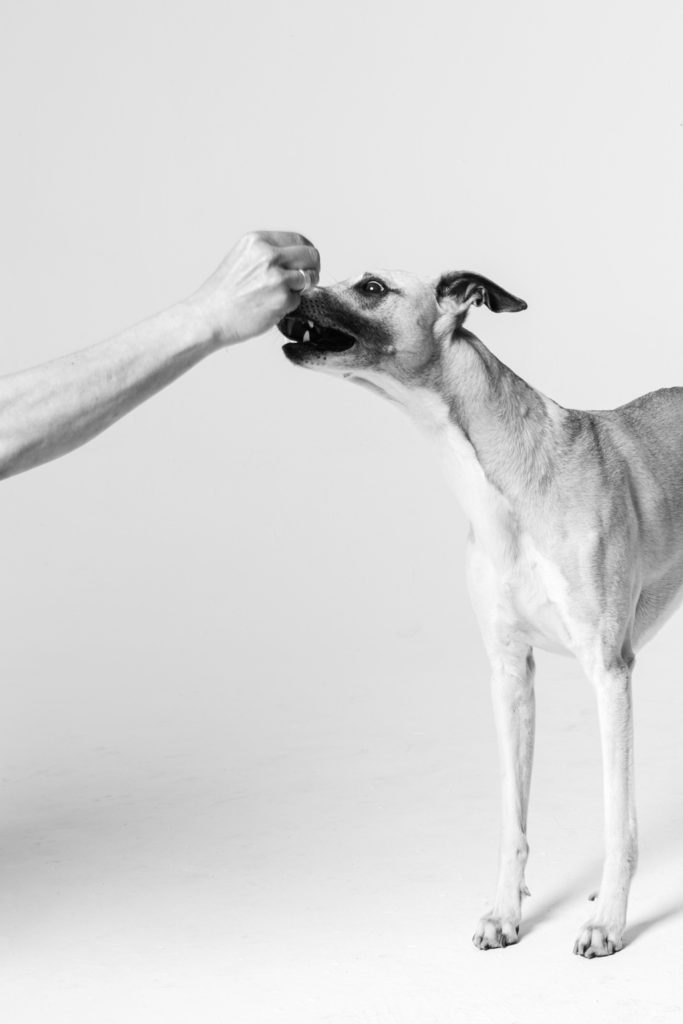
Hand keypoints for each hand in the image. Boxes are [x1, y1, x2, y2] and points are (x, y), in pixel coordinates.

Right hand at [189, 230, 320, 346]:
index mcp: (258, 241)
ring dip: (302, 289)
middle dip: (313, 269)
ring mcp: (277, 277)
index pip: (298, 239)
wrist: (209, 317)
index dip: (307, 252)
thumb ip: (268, 253)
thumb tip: (298, 257)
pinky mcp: (283, 299)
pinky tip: (270, 308)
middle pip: (311, 255)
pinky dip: (289, 306)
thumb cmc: (223, 293)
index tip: (307, 263)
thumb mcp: (242, 258)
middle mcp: (269, 255)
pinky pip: (299, 300)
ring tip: (281, 296)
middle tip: (307, 281)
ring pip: (309, 278)